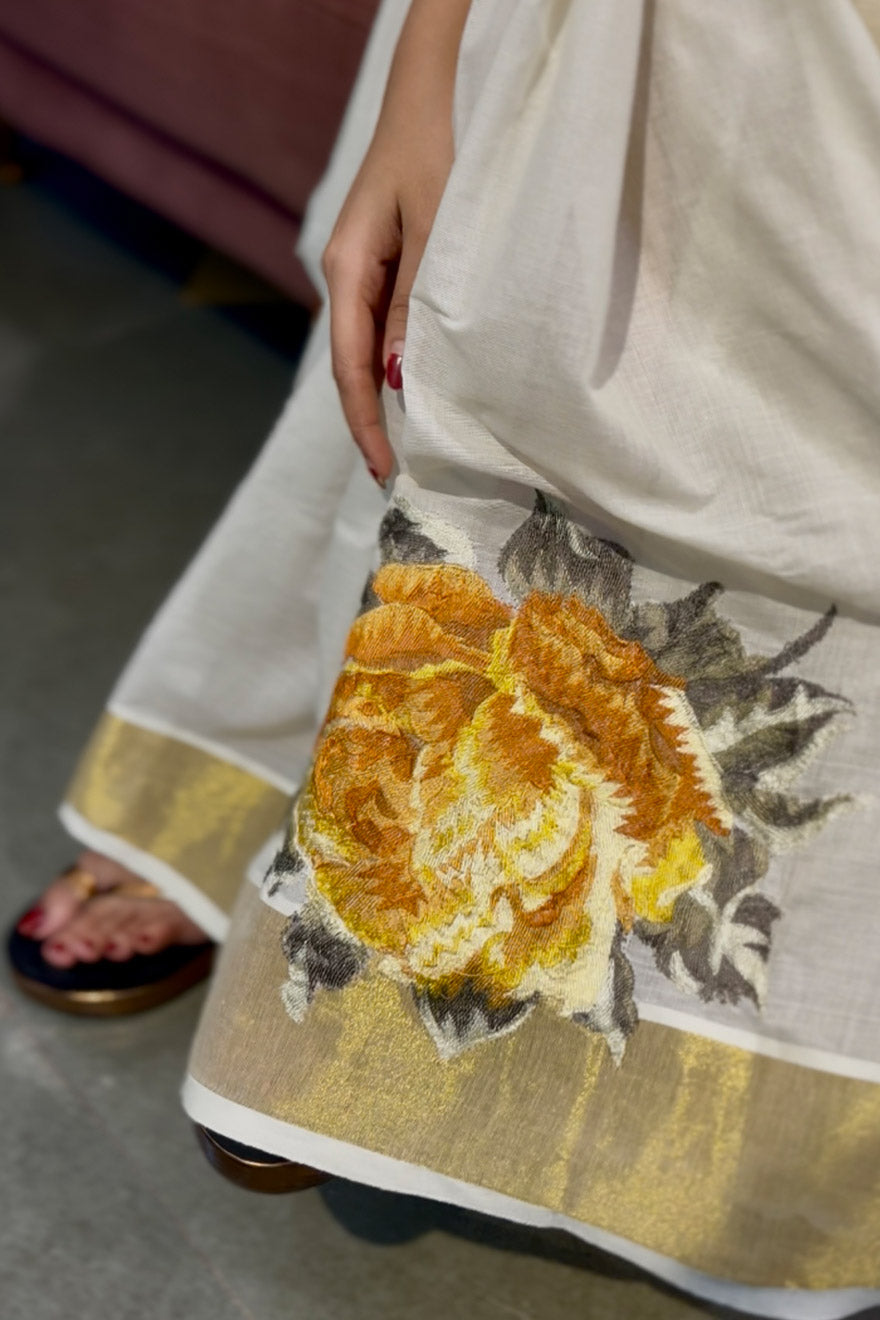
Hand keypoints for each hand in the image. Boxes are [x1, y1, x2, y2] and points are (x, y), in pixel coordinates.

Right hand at [322, 0, 470, 484]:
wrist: (422, 98)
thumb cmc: (433, 153)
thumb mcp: (434, 229)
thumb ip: (414, 303)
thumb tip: (398, 377)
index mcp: (347, 269)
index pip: (349, 366)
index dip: (365, 422)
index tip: (383, 469)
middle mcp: (343, 277)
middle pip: (350, 368)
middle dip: (369, 423)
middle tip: (393, 475)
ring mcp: (357, 275)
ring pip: (364, 353)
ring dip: (382, 401)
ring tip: (403, 449)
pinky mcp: (376, 270)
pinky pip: (379, 330)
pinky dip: (392, 368)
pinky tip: (410, 394)